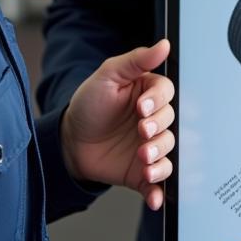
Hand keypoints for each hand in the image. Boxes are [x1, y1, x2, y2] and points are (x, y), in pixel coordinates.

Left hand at [60, 39, 173, 209]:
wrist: (68, 142)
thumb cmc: (88, 104)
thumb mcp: (108, 75)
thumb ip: (137, 60)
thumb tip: (164, 44)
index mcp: (148, 94)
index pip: (166, 94)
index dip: (157, 101)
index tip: (140, 108)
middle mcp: (153, 120)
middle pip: (171, 122)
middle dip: (158, 129)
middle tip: (141, 132)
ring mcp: (150, 146)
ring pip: (169, 151)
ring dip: (159, 157)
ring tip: (143, 159)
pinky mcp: (142, 171)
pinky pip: (159, 182)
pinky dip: (159, 190)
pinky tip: (154, 196)